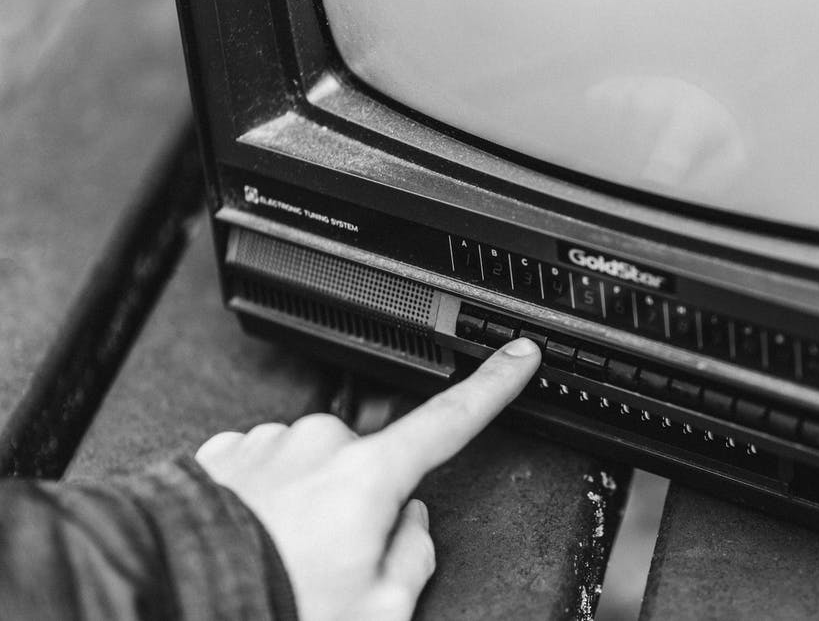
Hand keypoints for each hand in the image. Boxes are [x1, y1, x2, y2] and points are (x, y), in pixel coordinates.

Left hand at [195, 338, 541, 620]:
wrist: (169, 598)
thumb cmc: (270, 607)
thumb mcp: (377, 610)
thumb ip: (414, 558)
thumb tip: (411, 524)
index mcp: (370, 477)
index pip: (451, 420)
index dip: (493, 385)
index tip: (517, 355)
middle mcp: (320, 445)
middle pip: (370, 468)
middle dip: (361, 508)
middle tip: (330, 567)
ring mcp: (269, 445)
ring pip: (314, 472)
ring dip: (307, 509)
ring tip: (278, 562)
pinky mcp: (224, 454)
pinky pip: (266, 474)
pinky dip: (265, 506)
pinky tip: (250, 545)